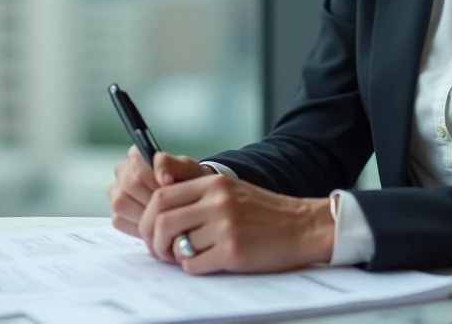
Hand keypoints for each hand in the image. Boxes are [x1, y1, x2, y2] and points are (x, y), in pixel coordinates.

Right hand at [107, 146, 212, 251]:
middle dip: (151, 195)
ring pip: (120, 202)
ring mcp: (118, 195)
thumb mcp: (188, 169)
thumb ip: (173, 165)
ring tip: (163, 213)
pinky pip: (119, 220)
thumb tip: (163, 176)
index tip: (169, 184)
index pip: (134, 159)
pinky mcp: (118, 216)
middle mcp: (123, 174)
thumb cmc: (188, 182)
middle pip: (129, 183)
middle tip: (169, 202)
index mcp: (137, 157)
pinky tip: (155, 225)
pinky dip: (138, 225)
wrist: (190, 202)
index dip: (152, 174)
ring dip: (143, 211)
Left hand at [138, 173, 335, 274]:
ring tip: (185, 256)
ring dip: (173, 256)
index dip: (148, 218)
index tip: (152, 232)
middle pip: (160, 220)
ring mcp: (225, 226)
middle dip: (152, 240)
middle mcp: (217, 202)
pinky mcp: (233, 251)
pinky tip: (207, 262)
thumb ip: (196, 197)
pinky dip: (193, 267)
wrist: (302, 226)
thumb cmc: (264, 213)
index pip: (161, 197)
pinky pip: (193, 265)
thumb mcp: (230, 192)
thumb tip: (157, 215)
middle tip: (159, 251)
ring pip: (175, 245)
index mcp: (212, 184)